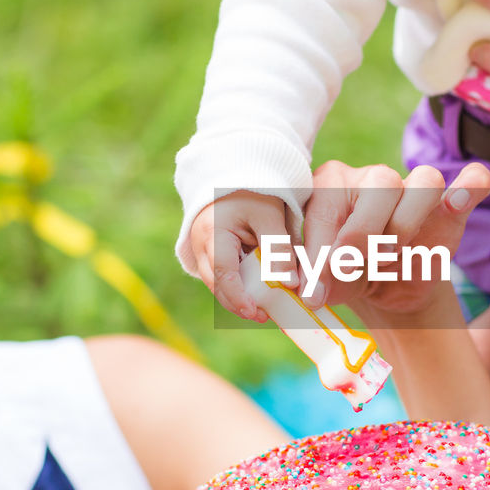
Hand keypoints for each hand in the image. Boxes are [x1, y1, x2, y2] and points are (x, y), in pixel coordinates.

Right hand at [190, 192, 295, 319]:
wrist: (236, 174)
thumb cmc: (254, 192)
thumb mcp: (271, 215)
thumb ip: (279, 248)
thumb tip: (289, 285)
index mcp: (213, 233)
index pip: (223, 273)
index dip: (238, 296)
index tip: (254, 312)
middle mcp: (200, 245)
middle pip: (217, 285)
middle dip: (239, 304)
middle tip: (265, 316)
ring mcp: (202, 251)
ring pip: (219, 283)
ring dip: (240, 297)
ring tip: (266, 308)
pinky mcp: (211, 254)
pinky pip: (224, 276)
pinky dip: (240, 286)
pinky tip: (259, 292)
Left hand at [302, 159, 489, 315]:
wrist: (384, 288)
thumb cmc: (347, 274)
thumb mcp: (328, 279)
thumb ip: (321, 279)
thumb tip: (312, 293)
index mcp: (332, 184)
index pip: (325, 204)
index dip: (319, 251)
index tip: (314, 292)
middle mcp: (373, 177)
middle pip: (380, 185)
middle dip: (363, 232)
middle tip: (353, 268)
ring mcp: (413, 188)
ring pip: (425, 182)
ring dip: (406, 223)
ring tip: (388, 256)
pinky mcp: (448, 208)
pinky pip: (472, 181)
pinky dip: (470, 187)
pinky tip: (458, 203)